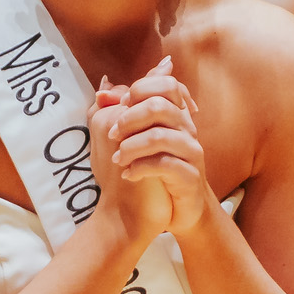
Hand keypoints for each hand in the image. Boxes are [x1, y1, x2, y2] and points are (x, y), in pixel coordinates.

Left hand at [89, 56, 210, 244]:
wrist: (177, 208)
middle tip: (111, 135)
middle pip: (159, 106)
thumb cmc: (155, 167)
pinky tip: (128, 174)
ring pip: (159, 137)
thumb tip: (102, 88)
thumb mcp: (139, 136)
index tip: (119, 106)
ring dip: (130, 146)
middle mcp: (188, 128)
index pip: (167, 84)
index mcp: (177, 114)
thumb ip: (122, 110)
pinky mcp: (190, 176)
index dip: (139, 89)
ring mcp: (191, 152)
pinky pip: (164, 164)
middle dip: (128, 119)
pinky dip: (140, 168)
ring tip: (117, 159)